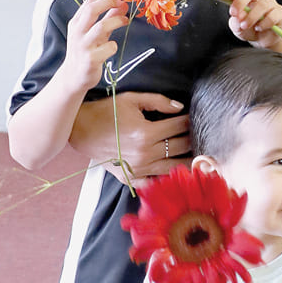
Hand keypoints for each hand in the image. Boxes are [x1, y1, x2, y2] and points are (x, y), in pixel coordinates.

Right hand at [58, 0, 128, 93]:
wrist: (74, 77)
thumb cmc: (86, 51)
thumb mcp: (95, 32)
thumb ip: (107, 18)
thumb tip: (122, 4)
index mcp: (77, 23)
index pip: (88, 2)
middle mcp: (77, 32)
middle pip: (91, 9)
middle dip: (108, 2)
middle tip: (122, 3)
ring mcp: (83, 46)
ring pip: (101, 27)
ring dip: (116, 21)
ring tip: (125, 21)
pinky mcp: (90, 59)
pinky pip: (107, 48)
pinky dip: (113, 45)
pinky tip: (113, 46)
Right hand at [69, 93, 189, 184]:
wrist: (81, 129)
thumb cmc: (107, 111)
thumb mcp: (132, 99)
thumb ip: (159, 102)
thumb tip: (180, 107)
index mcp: (145, 133)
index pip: (179, 126)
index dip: (190, 120)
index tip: (198, 117)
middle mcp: (144, 154)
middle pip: (180, 147)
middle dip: (192, 138)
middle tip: (201, 134)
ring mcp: (138, 169)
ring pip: (173, 167)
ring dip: (187, 160)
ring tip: (198, 154)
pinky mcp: (130, 179)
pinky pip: (155, 183)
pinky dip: (167, 178)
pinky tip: (178, 173)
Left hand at [221, 0, 281, 49]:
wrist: (263, 40)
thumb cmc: (249, 29)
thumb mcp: (237, 28)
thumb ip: (235, 22)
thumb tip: (238, 18)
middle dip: (241, 2)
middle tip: (234, 14)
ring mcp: (270, 3)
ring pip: (262, 4)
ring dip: (252, 16)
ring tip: (245, 26)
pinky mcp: (279, 12)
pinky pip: (273, 15)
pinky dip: (265, 23)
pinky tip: (259, 28)